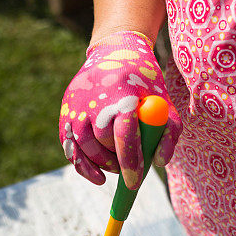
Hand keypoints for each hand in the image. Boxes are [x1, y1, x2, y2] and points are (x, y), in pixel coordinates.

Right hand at [59, 32, 180, 189]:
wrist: (115, 52)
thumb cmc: (144, 82)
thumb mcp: (163, 101)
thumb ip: (168, 131)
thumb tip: (159, 162)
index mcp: (122, 96)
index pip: (123, 135)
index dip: (129, 162)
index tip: (134, 183)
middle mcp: (95, 100)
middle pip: (102, 143)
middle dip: (116, 162)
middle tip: (127, 171)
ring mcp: (77, 104)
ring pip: (84, 146)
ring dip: (100, 163)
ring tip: (114, 166)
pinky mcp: (66, 110)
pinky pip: (69, 145)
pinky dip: (81, 164)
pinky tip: (96, 176)